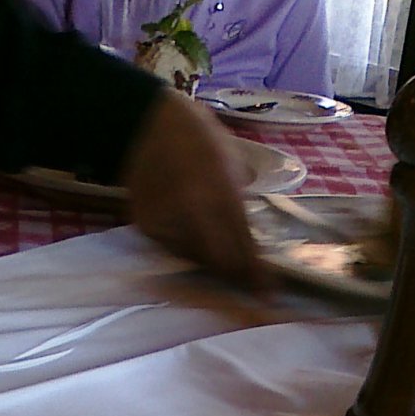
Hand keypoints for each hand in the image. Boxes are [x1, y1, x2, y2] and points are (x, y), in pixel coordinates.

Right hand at [119, 87, 271, 289]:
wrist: (146, 123)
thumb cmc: (198, 137)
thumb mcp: (230, 163)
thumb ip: (239, 204)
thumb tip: (249, 242)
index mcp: (219, 190)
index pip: (243, 245)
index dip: (256, 273)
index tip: (268, 292)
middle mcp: (192, 211)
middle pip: (219, 261)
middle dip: (236, 275)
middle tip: (250, 285)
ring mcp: (167, 221)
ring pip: (196, 260)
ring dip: (212, 263)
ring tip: (221, 257)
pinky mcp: (147, 227)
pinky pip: (174, 250)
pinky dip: (188, 250)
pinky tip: (194, 237)